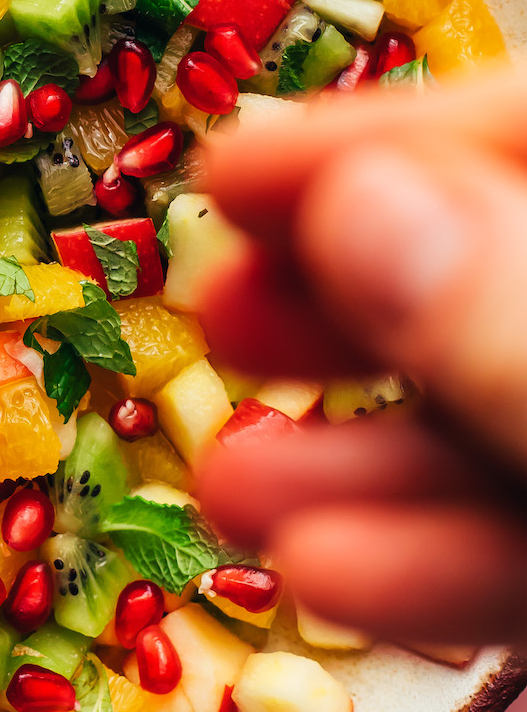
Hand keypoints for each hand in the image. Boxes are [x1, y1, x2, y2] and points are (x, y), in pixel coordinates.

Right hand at [195, 59, 526, 647]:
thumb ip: (522, 325)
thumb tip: (365, 211)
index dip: (384, 140)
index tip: (234, 175)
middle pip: (507, 252)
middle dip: (348, 294)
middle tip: (216, 315)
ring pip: (518, 405)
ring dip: (364, 455)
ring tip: (230, 488)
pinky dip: (450, 556)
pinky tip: (332, 571)